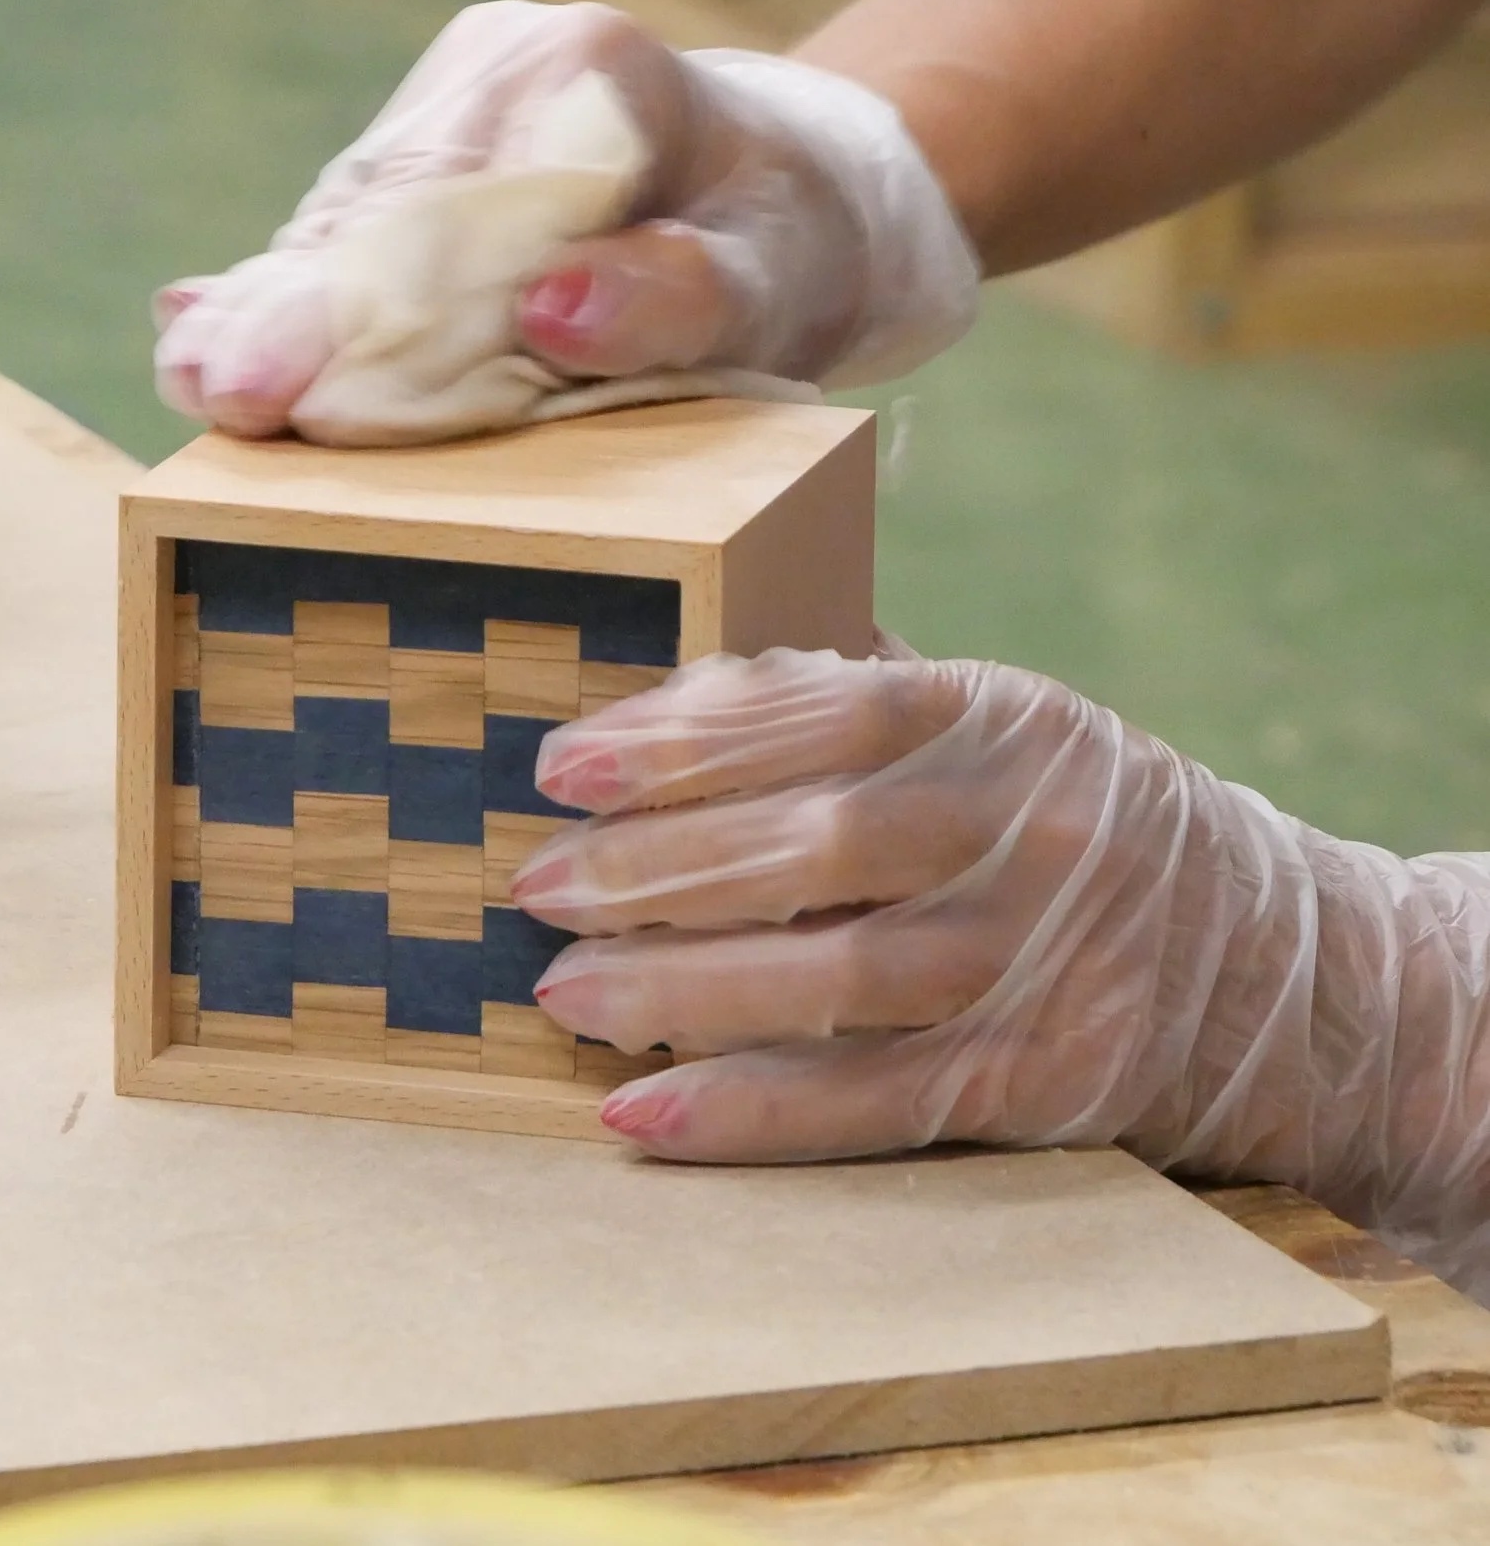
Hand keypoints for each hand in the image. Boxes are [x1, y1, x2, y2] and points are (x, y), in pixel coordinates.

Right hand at [154, 1, 975, 441]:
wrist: (817, 184)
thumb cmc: (804, 240)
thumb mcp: (783, 277)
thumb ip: (680, 294)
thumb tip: (551, 315)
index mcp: (587, 68)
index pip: (451, 208)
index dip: (357, 305)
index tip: (269, 380)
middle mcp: (504, 61)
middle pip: (378, 208)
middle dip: (291, 310)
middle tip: (206, 389)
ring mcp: (459, 95)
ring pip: (351, 218)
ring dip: (279, 309)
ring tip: (196, 376)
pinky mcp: (435, 142)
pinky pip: (357, 227)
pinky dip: (301, 290)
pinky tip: (206, 329)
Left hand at [512, 650, 1489, 1299]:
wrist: (1275, 965)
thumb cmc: (1067, 818)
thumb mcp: (988, 724)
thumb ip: (843, 700)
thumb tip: (658, 698)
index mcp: (1000, 714)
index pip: (822, 714)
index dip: (682, 740)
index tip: (562, 765)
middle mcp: (1028, 829)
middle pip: (818, 848)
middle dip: (656, 867)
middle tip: (535, 883)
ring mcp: (1043, 960)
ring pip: (837, 981)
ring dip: (681, 989)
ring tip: (562, 990)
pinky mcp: (1046, 1078)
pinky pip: (876, 1101)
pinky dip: (751, 1112)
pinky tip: (644, 1112)